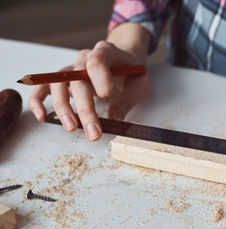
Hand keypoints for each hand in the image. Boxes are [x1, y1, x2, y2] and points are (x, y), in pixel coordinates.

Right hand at [29, 24, 150, 140]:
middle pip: (78, 80)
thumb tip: (114, 119)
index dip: (102, 81)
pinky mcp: (63, 80)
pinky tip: (42, 116)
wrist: (124, 62)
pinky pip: (45, 87)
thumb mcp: (140, 84)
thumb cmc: (132, 73)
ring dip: (64, 108)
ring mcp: (72, 68)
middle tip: (94, 132)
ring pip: (59, 84)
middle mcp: (85, 58)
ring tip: (72, 128)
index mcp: (107, 52)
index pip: (97, 62)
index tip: (112, 97)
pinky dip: (39, 101)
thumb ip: (128, 99)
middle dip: (86, 109)